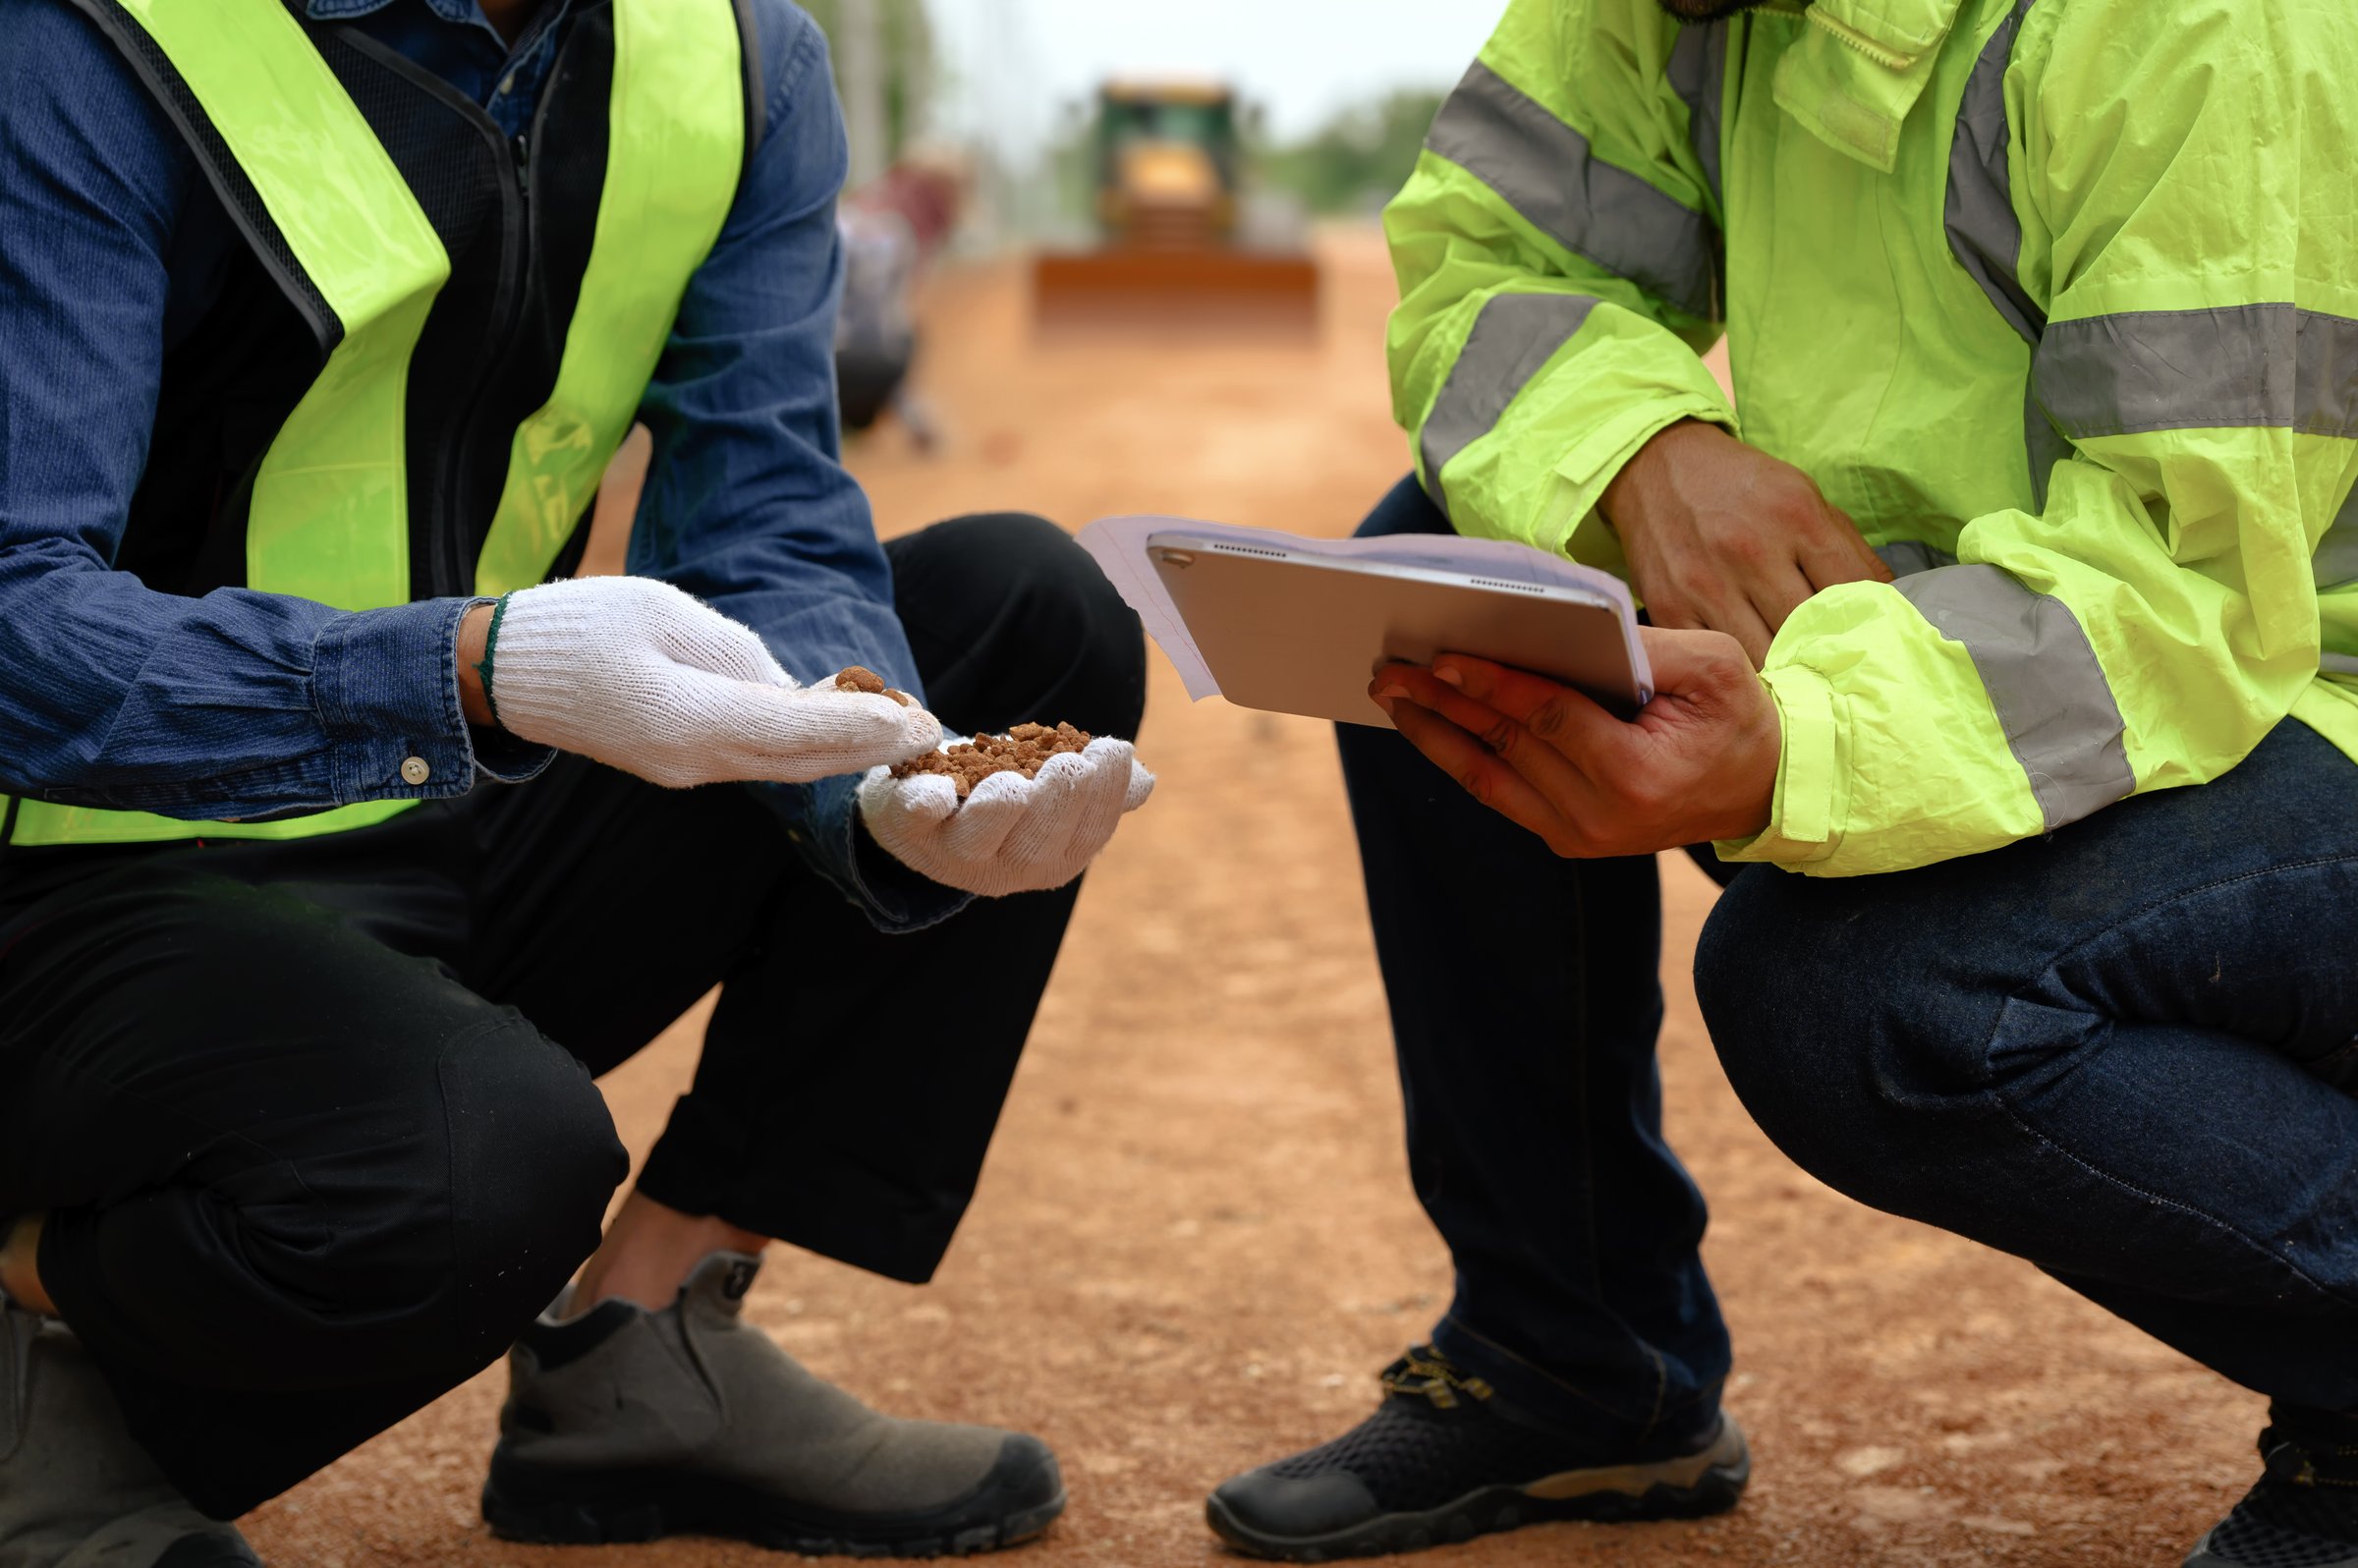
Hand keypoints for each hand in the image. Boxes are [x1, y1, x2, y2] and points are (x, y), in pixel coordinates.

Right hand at [472, 577, 941, 786]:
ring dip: (847, 755)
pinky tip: (846, 735)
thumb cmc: (578, 627)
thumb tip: (793, 686)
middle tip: (934, 733)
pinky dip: (809, 752)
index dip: (857, 724)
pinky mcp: (682, 764)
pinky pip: (760, 762)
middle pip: (800, 762)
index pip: (791, 728)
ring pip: (784, 768)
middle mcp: (692, 760)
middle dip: (870, 749)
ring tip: (906, 736)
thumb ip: (736, 652)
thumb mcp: (664, 614)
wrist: (504, 672)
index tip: (912, 718)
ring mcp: (686, 770)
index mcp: (684, 720)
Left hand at [857, 737, 1154, 895]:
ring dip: (999, 811)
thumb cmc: (994, 792)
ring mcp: (950, 852)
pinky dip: (923, 804)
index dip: (1105, 795)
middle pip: (1038, 847)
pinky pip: (913, 821)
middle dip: (1059, 803)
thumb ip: (1092, 786)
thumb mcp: (1046, 786)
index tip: (1114, 749)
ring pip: (978, 841)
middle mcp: (1003, 867)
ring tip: (1014, 782)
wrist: (915, 802)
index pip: (1088, 835)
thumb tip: (1146, 780)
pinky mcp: (905, 826)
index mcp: (1049, 858)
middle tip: (1071, 763)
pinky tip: (935, 788)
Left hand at [1373, 627, 1778, 857]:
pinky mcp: (1568, 837)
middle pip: (1504, 746)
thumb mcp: (1711, 664)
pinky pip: (1501, 793)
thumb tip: (1555, 622)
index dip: (1489, 685)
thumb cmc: (1739, 715)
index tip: (1440, 657)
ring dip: (1435, 735)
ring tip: (1392, 698)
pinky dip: (1460, 756)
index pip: (1544, 719)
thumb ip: (1639, 647)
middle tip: (1389, 670)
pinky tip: (1430, 724)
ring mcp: (1580, 835)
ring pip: (1488, 778)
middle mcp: (1599, 817)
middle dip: (1443, 704)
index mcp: (1635, 775)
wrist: (1765, 787)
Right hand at [1602, 420, 1889, 665]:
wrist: (1656, 466)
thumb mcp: (1802, 495)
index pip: (1853, 590)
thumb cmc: (1740, 486)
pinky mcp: (1669, 607)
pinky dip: (1735, 669)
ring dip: (1782, 672)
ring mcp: (1706, 582)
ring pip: (1763, 656)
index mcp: (1795, 515)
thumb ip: (1846, 548)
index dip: (1868, 622)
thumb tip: (1889, 602)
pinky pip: (1714, 657)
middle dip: (1825, 654)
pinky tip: (1749, 670)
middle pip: (1808, 631)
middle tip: (1834, 671)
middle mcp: (1750, 549)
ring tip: (1795, 680)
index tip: (1869, 642)